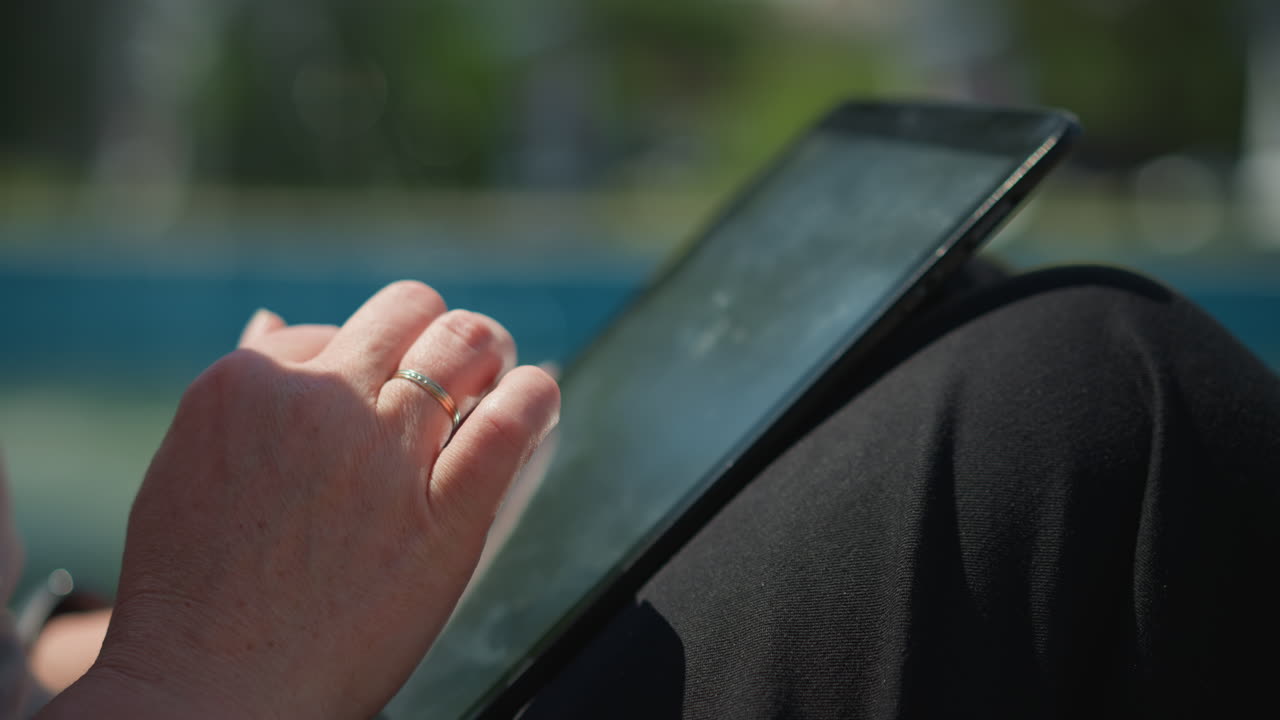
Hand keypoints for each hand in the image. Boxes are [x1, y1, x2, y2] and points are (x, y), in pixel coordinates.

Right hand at [40, 282, 559, 718]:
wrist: (215, 692)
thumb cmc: (193, 595)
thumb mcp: (190, 469)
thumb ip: (246, 396)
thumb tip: (274, 322)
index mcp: (249, 383)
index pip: (334, 329)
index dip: (365, 359)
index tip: (380, 390)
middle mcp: (322, 399)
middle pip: (408, 311)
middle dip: (435, 328)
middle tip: (455, 360)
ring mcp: (385, 451)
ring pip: (465, 344)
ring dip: (490, 350)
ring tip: (498, 371)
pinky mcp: (445, 511)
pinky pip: (512, 420)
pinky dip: (534, 398)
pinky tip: (537, 398)